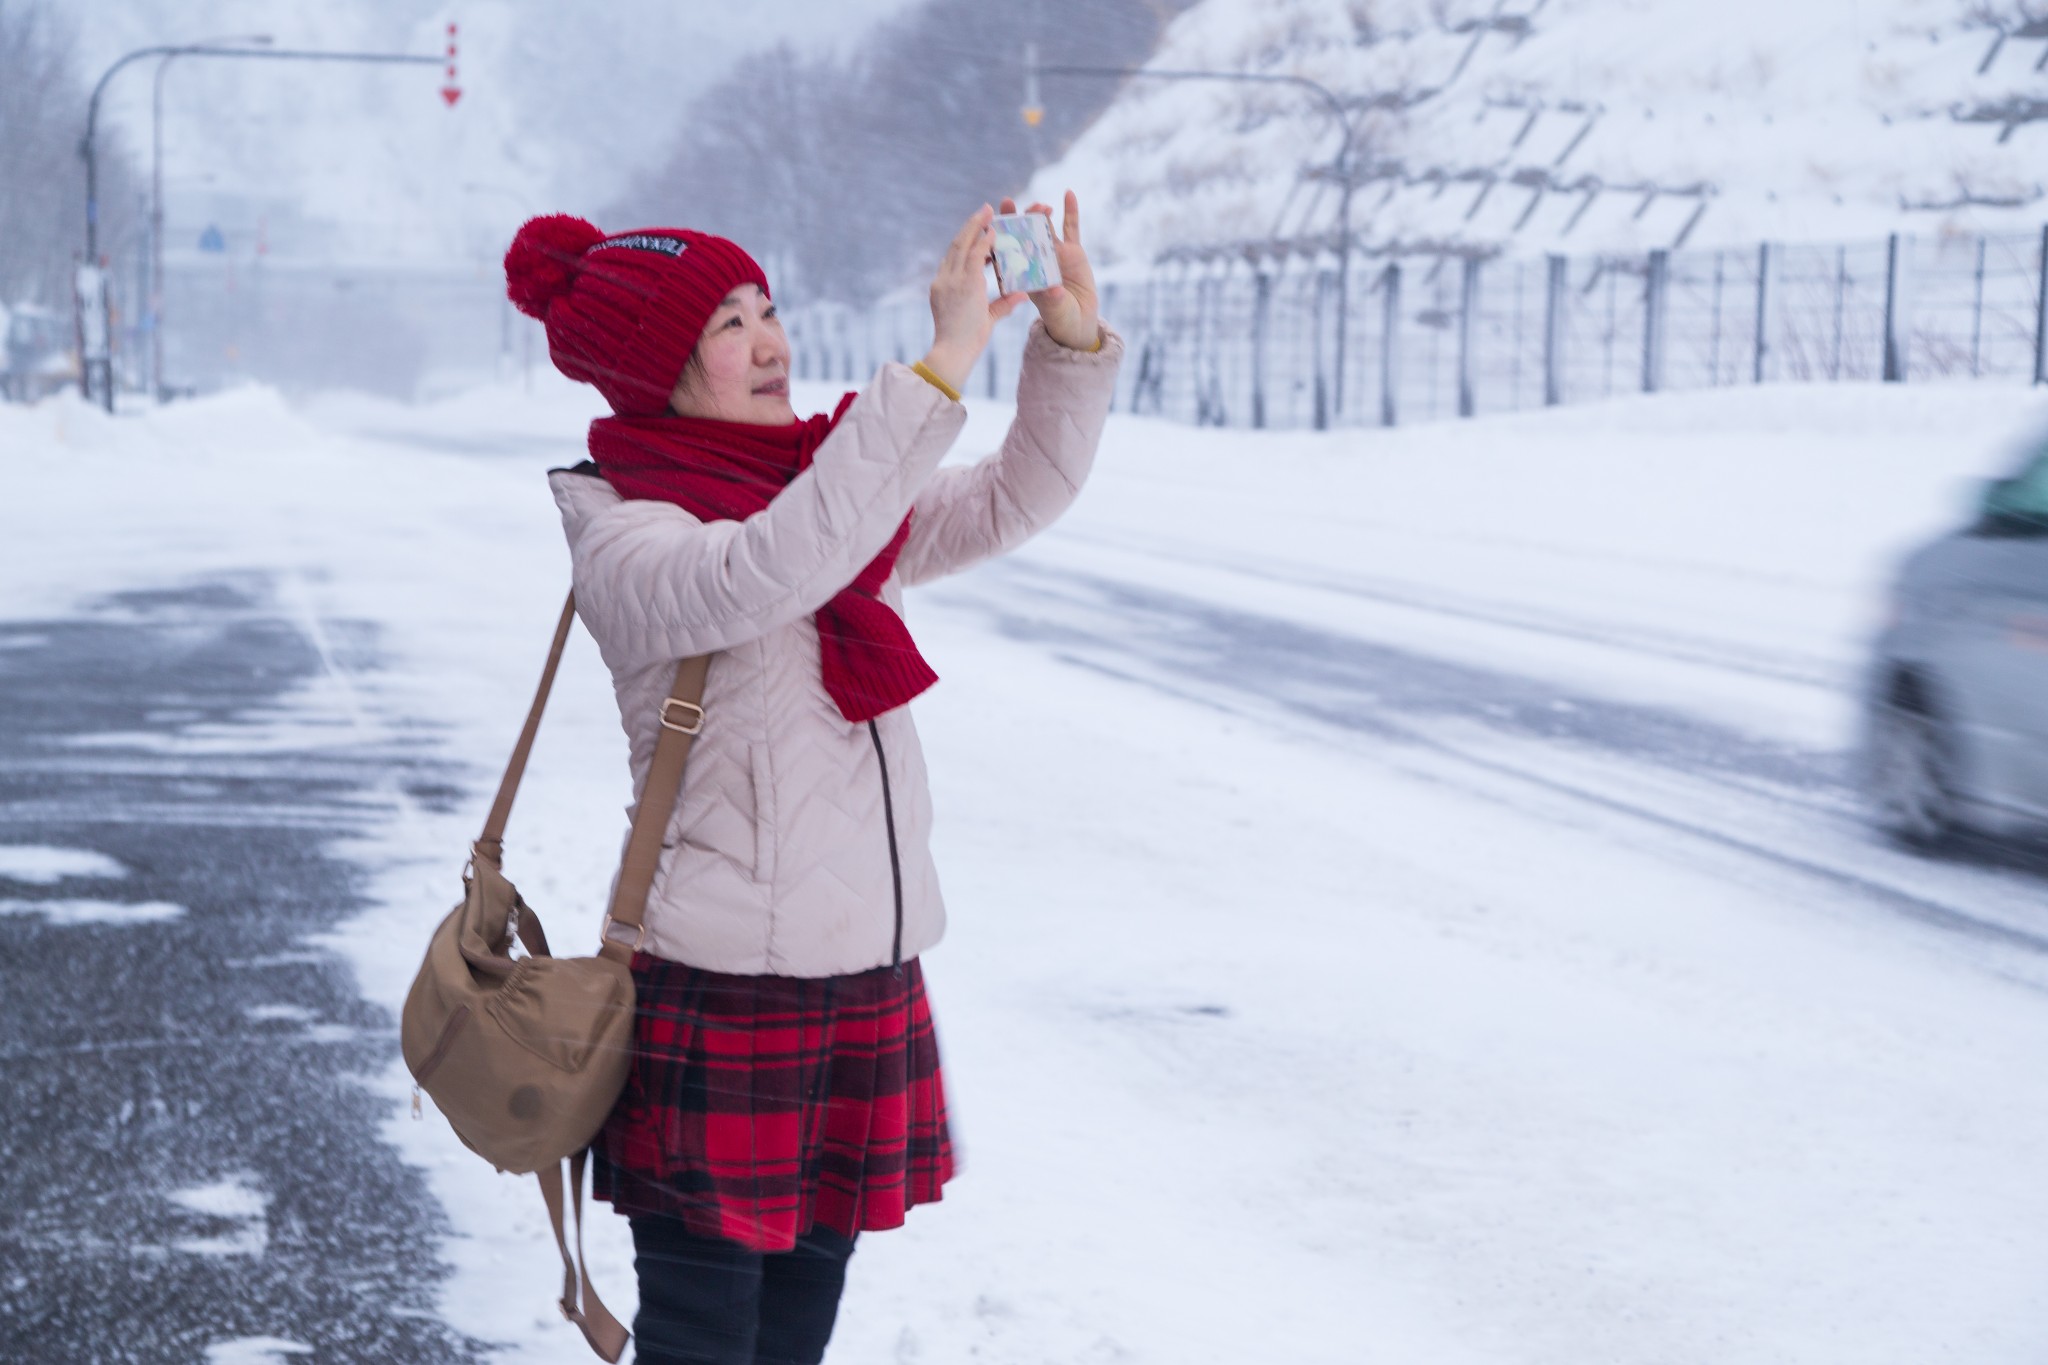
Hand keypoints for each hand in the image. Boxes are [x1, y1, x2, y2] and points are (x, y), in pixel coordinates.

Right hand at [922, 204, 1028, 392]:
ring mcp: (951, 280)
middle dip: (970, 226)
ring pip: (962, 244)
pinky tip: (994, 232)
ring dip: (975, 226)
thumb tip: (1021, 295)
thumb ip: (1003, 305)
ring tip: (988, 211)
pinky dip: (983, 242)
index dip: (966, 242)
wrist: (953, 353)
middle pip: (956, 245)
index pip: (955, 257)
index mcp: (944, 287)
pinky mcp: (964, 284)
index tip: (979, 232)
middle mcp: (944, 279)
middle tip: (983, 211)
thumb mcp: (986, 319)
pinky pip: (974, 255)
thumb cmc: (965, 342)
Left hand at [999, 190, 1099, 350]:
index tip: (988, 223)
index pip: (1004, 251)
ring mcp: (1054, 253)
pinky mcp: (1074, 251)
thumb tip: (1050, 290)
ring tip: (1040, 205)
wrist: (1078, 322)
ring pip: (1044, 227)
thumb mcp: (1052, 311)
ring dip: (1039, 213)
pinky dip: (1071, 211)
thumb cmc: (1059, 318)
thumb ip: (1043, 301)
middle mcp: (1035, 260)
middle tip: (1006, 202)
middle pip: (1021, 234)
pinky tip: (1068, 194)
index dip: (996, 236)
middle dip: (1014, 218)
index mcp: (1021, 273)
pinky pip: (1072, 227)